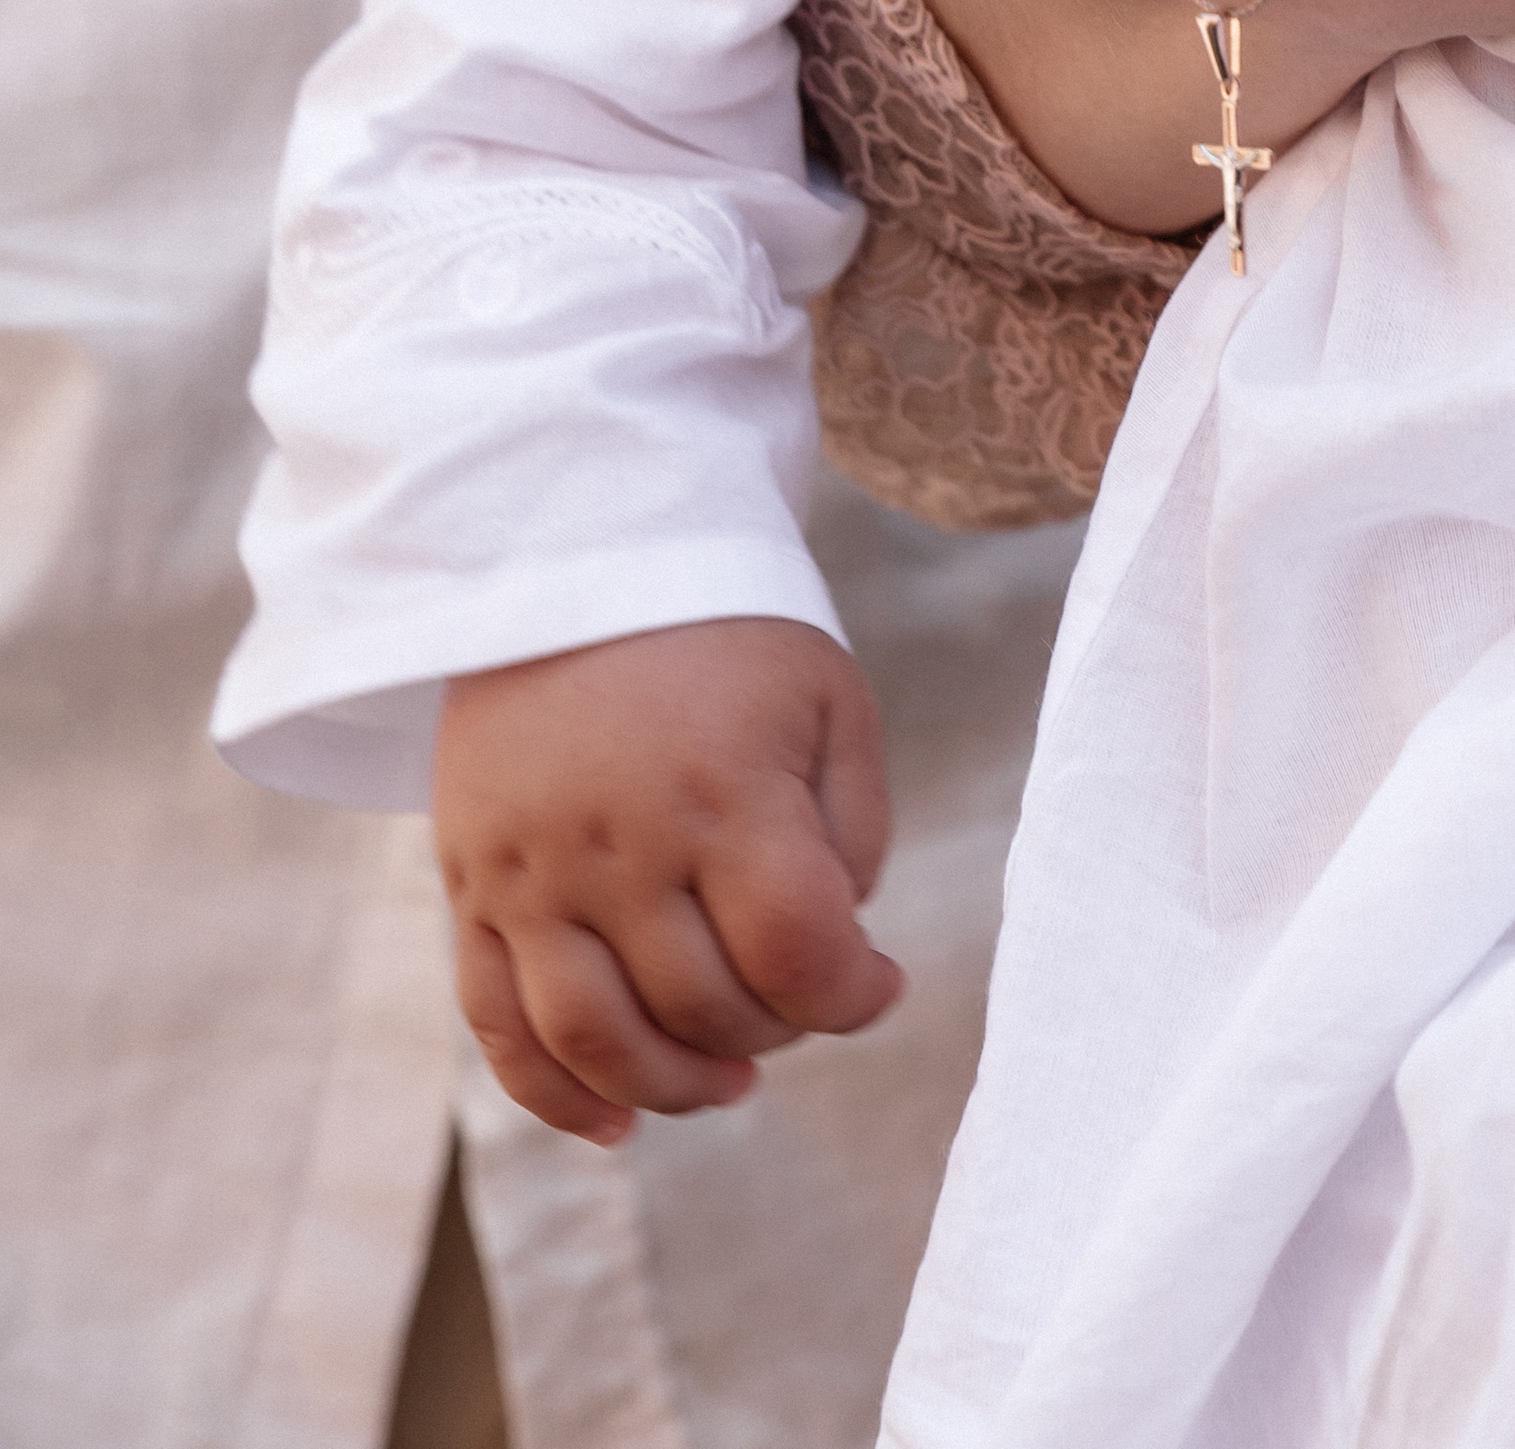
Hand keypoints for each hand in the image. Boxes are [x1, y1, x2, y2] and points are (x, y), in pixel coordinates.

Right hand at [435, 618, 900, 1145]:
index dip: (856, 997)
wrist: (570, 554)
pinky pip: (496, 1025)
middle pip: (706, 1010)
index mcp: (725, 791)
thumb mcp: (827, 699)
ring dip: (674, 1091)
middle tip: (796, 1002)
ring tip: (726, 1080)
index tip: (878, 982)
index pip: (800, 955)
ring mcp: (532, 871)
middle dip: (774, 1033)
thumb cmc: (726, 634)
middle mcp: (620, 843)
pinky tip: (615, 1124)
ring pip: (596, 1041)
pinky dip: (552, 1096)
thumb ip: (850, 830)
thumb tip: (836, 946)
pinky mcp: (471, 885)